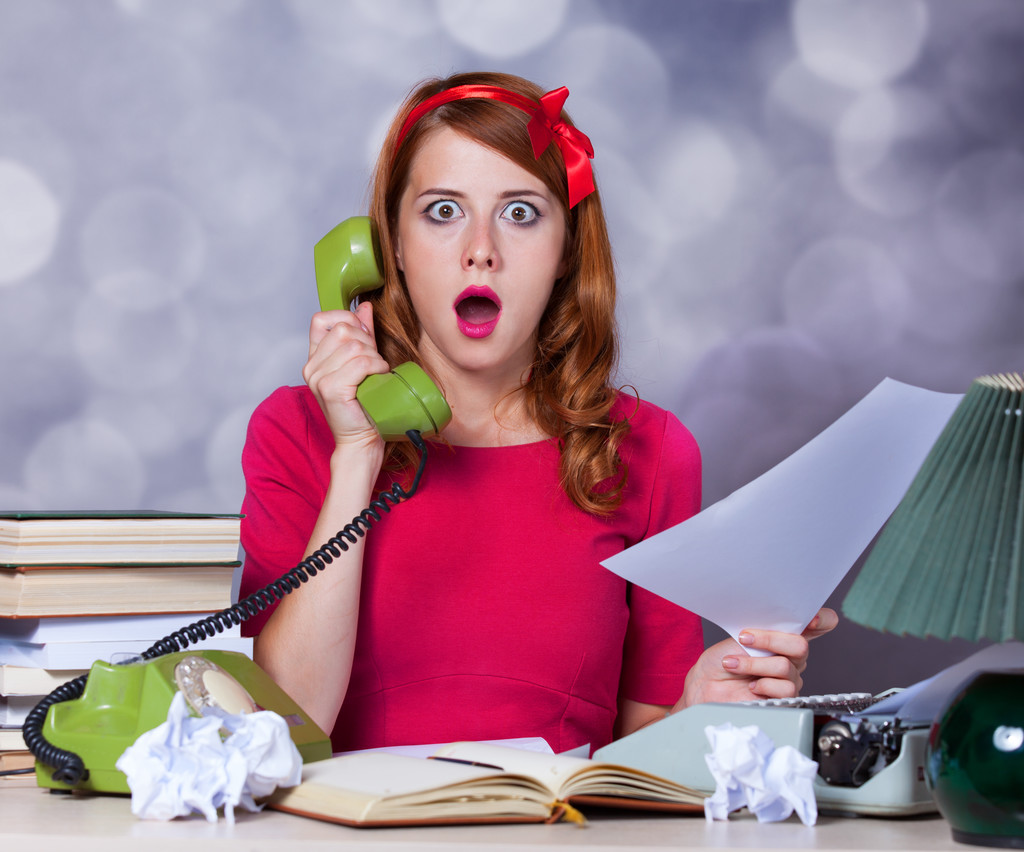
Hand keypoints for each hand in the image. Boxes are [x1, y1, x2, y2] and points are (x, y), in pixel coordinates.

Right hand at [303, 302, 389, 446]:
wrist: (361, 441)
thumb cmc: (364, 406)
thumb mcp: (362, 364)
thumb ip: (361, 335)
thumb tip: (364, 306)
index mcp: (315, 358)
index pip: (322, 319)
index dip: (347, 320)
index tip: (364, 337)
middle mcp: (311, 367)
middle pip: (343, 329)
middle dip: (367, 341)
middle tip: (375, 363)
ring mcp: (318, 378)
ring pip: (354, 345)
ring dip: (374, 357)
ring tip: (377, 373)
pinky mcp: (330, 389)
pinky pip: (361, 363)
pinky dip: (377, 367)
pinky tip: (379, 378)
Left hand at [674, 607, 838, 709]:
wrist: (707, 687)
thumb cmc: (721, 661)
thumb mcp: (739, 637)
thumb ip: (762, 628)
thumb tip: (777, 619)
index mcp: (784, 636)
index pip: (818, 624)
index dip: (820, 619)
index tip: (808, 620)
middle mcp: (791, 657)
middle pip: (800, 645)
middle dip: (769, 640)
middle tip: (744, 639)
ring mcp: (789, 678)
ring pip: (785, 666)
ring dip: (754, 664)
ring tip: (732, 664)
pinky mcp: (784, 699)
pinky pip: (784, 688)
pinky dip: (762, 684)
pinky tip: (749, 685)